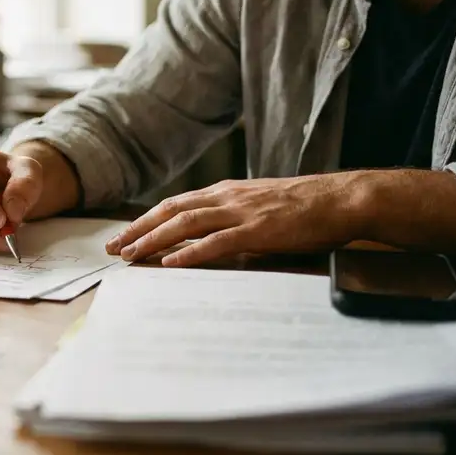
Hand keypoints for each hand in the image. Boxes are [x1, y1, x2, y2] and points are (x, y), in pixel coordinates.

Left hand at [105, 173, 369, 266]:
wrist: (342, 198)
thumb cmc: (304, 206)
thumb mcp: (258, 205)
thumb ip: (231, 216)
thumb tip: (207, 235)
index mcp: (225, 192)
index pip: (175, 205)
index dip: (146, 220)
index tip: (123, 235)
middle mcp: (226, 197)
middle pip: (170, 212)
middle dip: (138, 230)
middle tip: (113, 248)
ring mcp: (241, 212)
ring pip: (185, 224)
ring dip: (154, 240)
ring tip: (132, 255)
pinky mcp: (258, 230)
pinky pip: (217, 242)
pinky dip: (190, 252)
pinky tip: (171, 262)